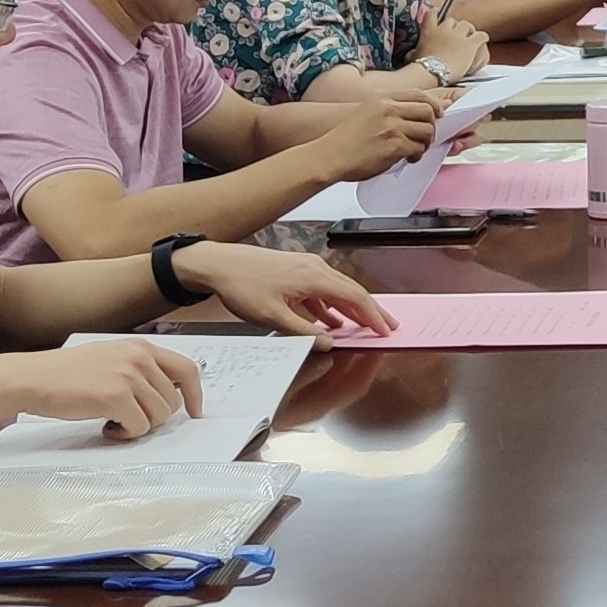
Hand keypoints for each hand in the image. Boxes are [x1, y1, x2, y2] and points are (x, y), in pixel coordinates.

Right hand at [5, 336, 205, 437]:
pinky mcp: (115, 397)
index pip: (186, 369)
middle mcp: (139, 358)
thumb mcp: (110, 359)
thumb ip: (138, 369)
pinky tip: (105, 427)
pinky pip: (139, 427)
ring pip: (158, 417)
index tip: (194, 411)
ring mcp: (128, 377)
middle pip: (172, 401)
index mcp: (140, 347)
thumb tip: (166, 392)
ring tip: (113, 420)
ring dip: (138, 426)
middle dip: (154, 417)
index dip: (194, 394)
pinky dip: (125, 434)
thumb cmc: (65, 373)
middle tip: (128, 419)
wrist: (31, 378)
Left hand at [177, 240, 395, 336]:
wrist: (218, 264)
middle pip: (352, 291)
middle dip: (371, 311)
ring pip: (338, 289)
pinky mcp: (295, 269)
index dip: (373, 316)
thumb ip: (304, 332)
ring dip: (352, 308)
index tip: (386, 330)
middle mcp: (315, 268)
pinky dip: (331, 304)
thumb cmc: (242, 286)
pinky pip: (322, 288)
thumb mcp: (272, 317)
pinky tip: (330, 319)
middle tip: (388, 326)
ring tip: (363, 325)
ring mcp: (306, 266)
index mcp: (314, 278)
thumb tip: (330, 343)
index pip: (355, 297)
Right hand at [316, 88, 438, 180]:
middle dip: (432, 125)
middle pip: (428, 111)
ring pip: (427, 131)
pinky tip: (406, 158)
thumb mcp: (368, 111)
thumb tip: (428, 106)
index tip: (437, 115)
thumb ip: (394, 108)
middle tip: (425, 137)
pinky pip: (418, 148)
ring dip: (425, 143)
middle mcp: (387, 108)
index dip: (433, 105)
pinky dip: (416, 156)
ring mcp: (391, 126)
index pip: (419, 95)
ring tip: (414, 150)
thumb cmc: (346, 138)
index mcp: (381, 97)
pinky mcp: (394, 145)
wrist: (329, 156)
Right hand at [419, 14, 490, 81]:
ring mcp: (458, 36)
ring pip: (467, 25)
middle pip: (452, 21)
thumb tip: (409, 56)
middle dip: (454, 26)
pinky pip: (480, 35)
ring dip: (468, 30)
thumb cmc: (422, 67)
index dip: (435, 14)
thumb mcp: (414, 57)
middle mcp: (444, 29)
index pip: (431, 14)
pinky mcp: (470, 44)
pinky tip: (482, 39)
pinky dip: (482, 37)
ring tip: (470, 37)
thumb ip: (413, 53)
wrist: (433, 72)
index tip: (436, 14)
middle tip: (456, 34)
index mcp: (429, 31)